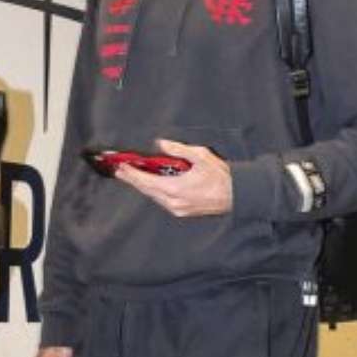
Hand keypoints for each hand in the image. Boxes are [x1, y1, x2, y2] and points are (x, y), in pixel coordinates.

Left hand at [115, 139, 232, 217]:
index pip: (146, 181)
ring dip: (143, 186)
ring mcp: (177, 209)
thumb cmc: (220, 176)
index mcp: (175, 188)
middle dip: (132, 180)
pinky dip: (154, 192)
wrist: (236, 195)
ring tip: (132, 177)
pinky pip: (162, 201)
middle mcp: (173, 201)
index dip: (132, 173)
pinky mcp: (182, 212)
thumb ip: (178, 149)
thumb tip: (161, 144)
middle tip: (120, 171)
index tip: (122, 166)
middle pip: (146, 190)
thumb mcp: (200, 156)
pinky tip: (151, 185)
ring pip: (153, 197)